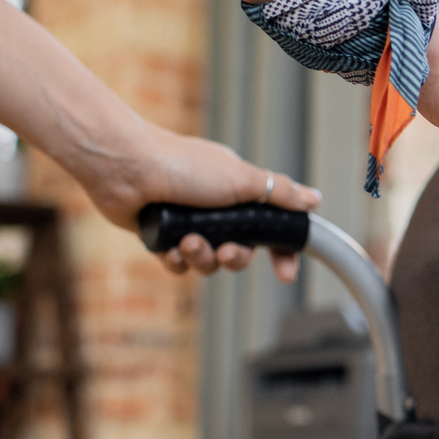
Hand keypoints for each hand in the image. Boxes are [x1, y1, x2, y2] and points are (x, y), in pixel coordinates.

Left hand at [87, 128, 321, 281]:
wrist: (125, 169)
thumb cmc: (182, 166)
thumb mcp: (242, 179)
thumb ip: (279, 193)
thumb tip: (314, 200)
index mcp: (237, 192)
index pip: (270, 227)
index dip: (280, 252)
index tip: (285, 273)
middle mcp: (215, 208)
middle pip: (240, 250)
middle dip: (234, 257)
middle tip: (226, 252)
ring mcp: (188, 223)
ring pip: (208, 260)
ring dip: (201, 257)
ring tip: (187, 243)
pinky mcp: (161, 237)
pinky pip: (178, 264)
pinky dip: (176, 260)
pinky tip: (169, 250)